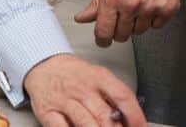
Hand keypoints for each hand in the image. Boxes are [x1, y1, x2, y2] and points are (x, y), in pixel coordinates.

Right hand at [25, 53, 144, 126]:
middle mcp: (82, 88)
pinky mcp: (47, 112)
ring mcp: (64, 100)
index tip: (141, 126)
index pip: (122, 95)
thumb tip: (129, 117)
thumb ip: (112, 95)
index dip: (135, 115)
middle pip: (104, 114)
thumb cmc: (74, 74)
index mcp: (99, 77)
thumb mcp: (98, 76)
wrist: (44, 66)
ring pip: (85, 123)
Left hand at [74, 0, 185, 45]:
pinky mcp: (168, 9)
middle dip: (120, 30)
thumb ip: (96, 3)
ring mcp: (151, 8)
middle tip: (124, 16)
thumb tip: (81, 18)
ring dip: (137, 23)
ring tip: (140, 4)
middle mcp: (131, 5)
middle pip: (122, 35)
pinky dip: (154, 18)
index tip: (104, 40)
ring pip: (139, 31)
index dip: (102, 39)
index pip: (103, 32)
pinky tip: (153, 3)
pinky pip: (156, 25)